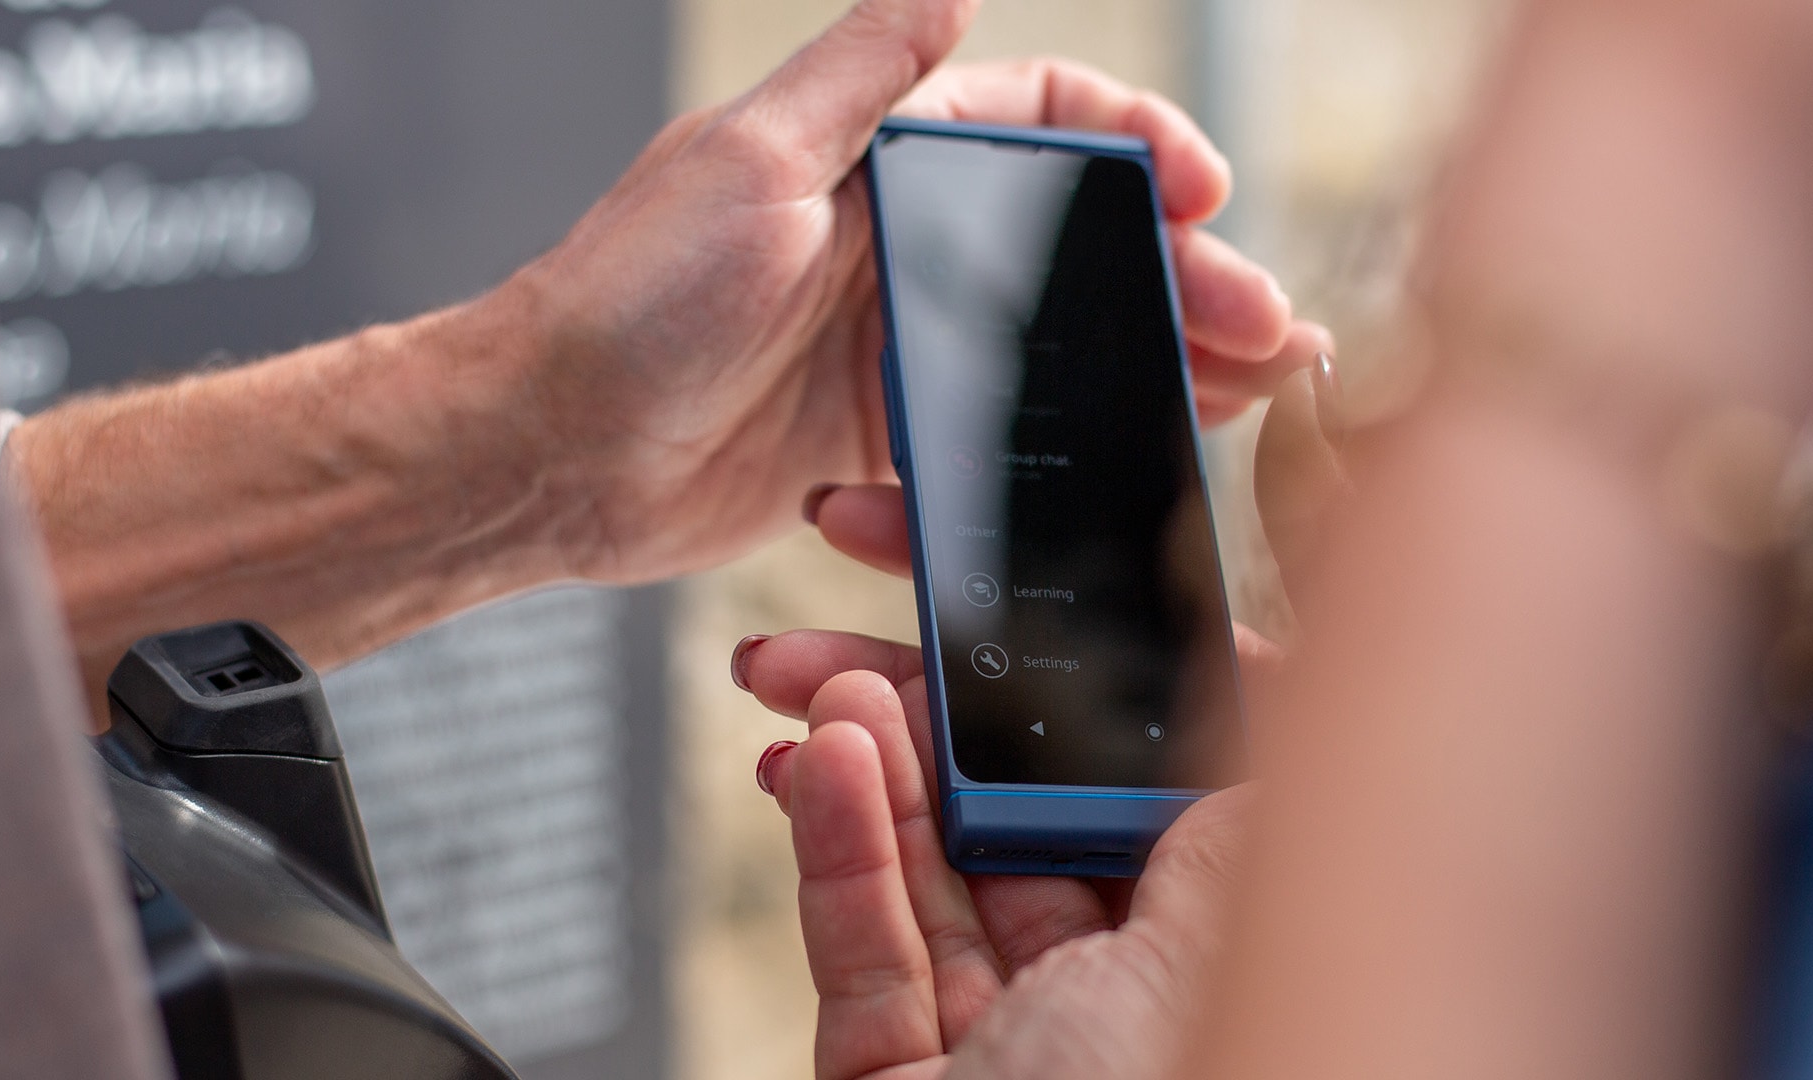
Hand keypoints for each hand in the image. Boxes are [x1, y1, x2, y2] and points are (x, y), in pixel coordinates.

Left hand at [504, 0, 1322, 583]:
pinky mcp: (873, 433)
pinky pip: (993, 430)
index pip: (1041, 123)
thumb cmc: (628, 300)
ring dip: (1146, 363)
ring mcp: (887, 342)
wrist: (549, 450)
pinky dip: (1065, 440)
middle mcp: (890, 243)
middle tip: (1263, 328)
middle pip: (1070, 248)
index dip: (1138, 149)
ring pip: (1050, 344)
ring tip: (1241, 396)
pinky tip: (1131, 454)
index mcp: (873, 158)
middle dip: (1178, 278)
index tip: (1206, 193)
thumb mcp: (749, 160)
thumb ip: (862, 75)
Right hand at [737, 633, 1252, 1078]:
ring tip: (826, 685)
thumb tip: (1268, 736)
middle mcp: (1109, 1006)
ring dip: (879, 769)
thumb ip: (1225, 843)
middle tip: (881, 646)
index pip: (1157, 803)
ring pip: (935, 874)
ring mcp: (998, 1040)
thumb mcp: (1200, 970)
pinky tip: (816, 769)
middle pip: (1025, 826)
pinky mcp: (893, 1071)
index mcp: (1205, 969)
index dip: (1103, 701)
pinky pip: (868, 946)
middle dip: (947, 726)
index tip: (1056, 610)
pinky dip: (838, 852)